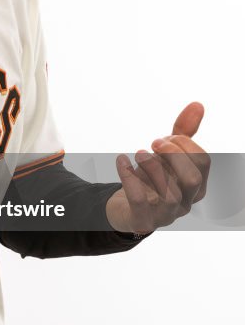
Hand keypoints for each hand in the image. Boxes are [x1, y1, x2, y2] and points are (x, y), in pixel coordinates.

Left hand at [106, 102, 209, 234]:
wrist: (126, 207)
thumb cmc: (152, 178)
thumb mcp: (167, 154)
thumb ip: (183, 131)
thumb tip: (197, 104)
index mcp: (196, 185)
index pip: (203, 161)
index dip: (183, 143)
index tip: (163, 139)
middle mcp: (185, 201)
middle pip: (193, 178)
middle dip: (174, 154)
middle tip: (154, 143)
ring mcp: (166, 214)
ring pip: (169, 194)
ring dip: (153, 166)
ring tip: (138, 152)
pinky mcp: (143, 220)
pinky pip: (139, 201)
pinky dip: (128, 177)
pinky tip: (121, 160)